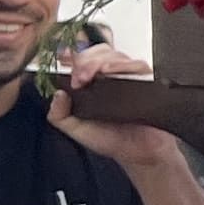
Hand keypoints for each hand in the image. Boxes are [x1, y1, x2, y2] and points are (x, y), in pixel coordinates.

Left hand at [42, 43, 177, 167]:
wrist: (138, 153)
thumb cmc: (112, 139)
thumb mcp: (76, 129)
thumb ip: (59, 115)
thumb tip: (57, 94)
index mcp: (93, 83)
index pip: (83, 58)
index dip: (73, 54)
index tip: (63, 58)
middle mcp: (111, 76)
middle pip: (98, 51)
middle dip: (84, 59)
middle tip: (78, 76)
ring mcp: (129, 76)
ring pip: (115, 54)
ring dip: (98, 61)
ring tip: (88, 76)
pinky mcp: (146, 80)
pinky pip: (136, 64)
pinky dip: (121, 64)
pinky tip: (109, 72)